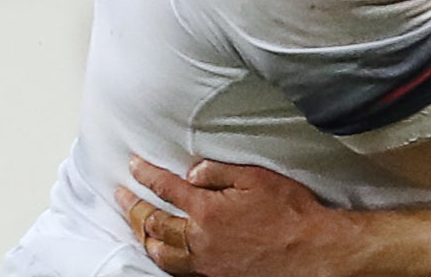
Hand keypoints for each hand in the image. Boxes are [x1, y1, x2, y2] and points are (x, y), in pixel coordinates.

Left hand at [116, 156, 357, 276]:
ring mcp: (205, 261)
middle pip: (156, 222)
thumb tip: (191, 171)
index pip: (168, 188)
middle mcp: (200, 239)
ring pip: (161, 252)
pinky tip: (164, 253)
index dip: (147, 175)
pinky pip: (178, 269)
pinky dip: (163, 259)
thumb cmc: (289, 211)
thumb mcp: (257, 178)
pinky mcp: (215, 275)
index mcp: (208, 210)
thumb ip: (220, 173)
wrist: (309, 250)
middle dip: (134, 206)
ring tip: (137, 227)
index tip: (133, 165)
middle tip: (121, 195)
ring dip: (144, 237)